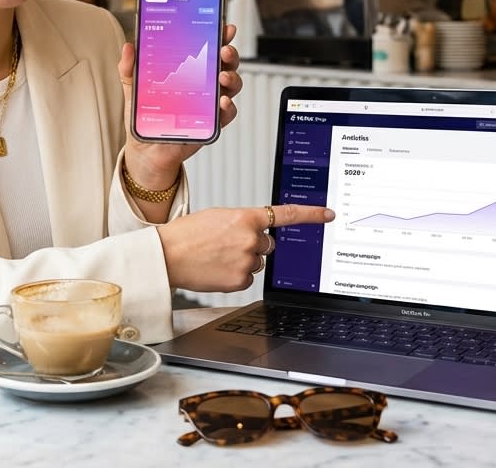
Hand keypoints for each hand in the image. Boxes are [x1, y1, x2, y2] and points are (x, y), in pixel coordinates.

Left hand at [119, 24, 242, 188]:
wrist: (145, 148)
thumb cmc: (145, 115)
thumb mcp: (134, 88)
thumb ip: (130, 68)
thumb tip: (128, 47)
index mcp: (189, 70)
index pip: (207, 48)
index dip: (218, 35)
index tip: (223, 27)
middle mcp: (204, 83)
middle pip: (225, 63)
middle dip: (229, 54)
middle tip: (224, 50)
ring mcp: (210, 103)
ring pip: (231, 85)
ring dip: (232, 78)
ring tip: (223, 76)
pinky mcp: (211, 123)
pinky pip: (227, 114)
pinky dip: (228, 107)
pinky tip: (222, 102)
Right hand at [157, 204, 334, 291]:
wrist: (167, 255)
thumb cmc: (186, 234)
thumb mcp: (217, 216)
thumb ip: (242, 222)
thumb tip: (255, 233)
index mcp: (246, 217)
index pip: (286, 214)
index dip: (311, 214)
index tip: (328, 214)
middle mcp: (251, 239)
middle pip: (268, 244)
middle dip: (253, 245)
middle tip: (227, 244)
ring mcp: (247, 261)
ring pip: (257, 262)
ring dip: (242, 260)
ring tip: (216, 256)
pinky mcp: (240, 281)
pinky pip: (246, 278)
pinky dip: (234, 275)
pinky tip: (216, 269)